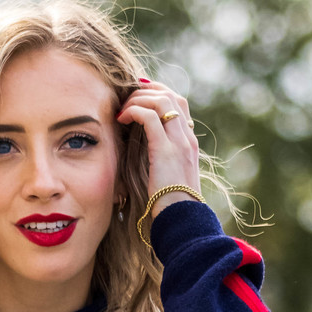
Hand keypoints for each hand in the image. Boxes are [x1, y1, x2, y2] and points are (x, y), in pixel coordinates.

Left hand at [116, 78, 200, 223]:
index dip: (158, 93)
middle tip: (127, 98)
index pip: (178, 104)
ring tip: (122, 109)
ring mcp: (179, 143)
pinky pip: (148, 116)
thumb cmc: (171, 206)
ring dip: (138, 98)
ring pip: (160, 100)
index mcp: (190, 143)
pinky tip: (121, 119)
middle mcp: (187, 138)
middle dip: (147, 90)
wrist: (181, 221)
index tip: (139, 97)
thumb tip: (145, 155)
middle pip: (171, 95)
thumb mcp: (170, 178)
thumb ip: (162, 161)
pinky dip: (133, 110)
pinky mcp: (165, 150)